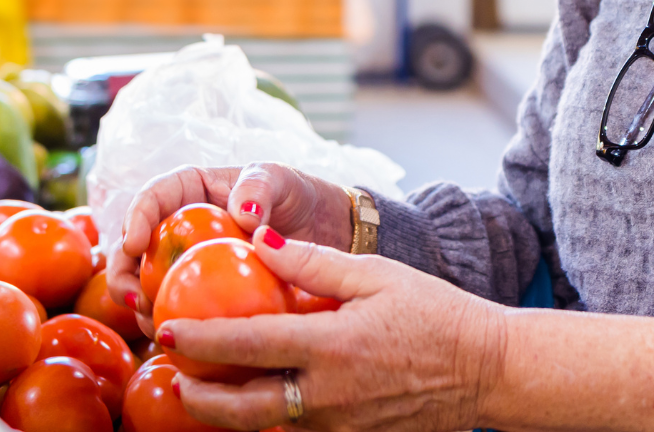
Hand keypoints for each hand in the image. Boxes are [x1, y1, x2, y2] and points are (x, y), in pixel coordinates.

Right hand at [107, 163, 353, 325]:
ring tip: (153, 326)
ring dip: (141, 307)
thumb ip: (259, 188)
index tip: (134, 245)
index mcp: (192, 190)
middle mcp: (183, 227)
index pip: (153, 197)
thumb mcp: (281, 181)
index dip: (135, 219)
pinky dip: (176, 329)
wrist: (328, 232)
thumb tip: (242, 214)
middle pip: (135, 247)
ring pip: (150, 284)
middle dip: (123, 274)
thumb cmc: (301, 197)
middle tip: (133, 298)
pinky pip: (182, 312)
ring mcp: (191, 263)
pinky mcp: (205, 295)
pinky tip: (181, 347)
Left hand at [162, 226, 506, 431]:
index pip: (246, 344)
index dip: (198, 339)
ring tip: (204, 392)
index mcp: (329, 346)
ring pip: (266, 427)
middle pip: (241, 408)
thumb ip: (313, 262)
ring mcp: (339, 425)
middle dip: (199, 397)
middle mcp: (327, 395)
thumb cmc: (436, 314)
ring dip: (230, 413)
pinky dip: (271, 421)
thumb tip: (261, 240)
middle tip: (175, 376)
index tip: (166, 329)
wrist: (487, 371)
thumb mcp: (376, 274)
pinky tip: (261, 401)